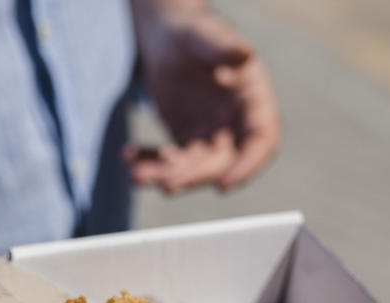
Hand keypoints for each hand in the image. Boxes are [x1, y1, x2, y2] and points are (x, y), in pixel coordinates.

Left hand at [127, 6, 280, 193]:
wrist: (168, 36)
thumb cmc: (193, 30)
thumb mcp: (205, 35)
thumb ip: (223, 48)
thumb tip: (244, 53)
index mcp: (253, 100)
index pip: (262, 140)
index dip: (248, 165)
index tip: (224, 185)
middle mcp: (236, 124)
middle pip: (221, 162)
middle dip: (194, 175)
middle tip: (166, 184)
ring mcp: (210, 136)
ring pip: (191, 167)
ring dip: (165, 174)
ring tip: (138, 176)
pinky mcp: (185, 140)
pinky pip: (168, 159)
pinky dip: (148, 160)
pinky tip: (128, 156)